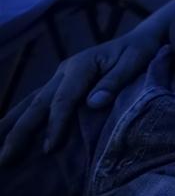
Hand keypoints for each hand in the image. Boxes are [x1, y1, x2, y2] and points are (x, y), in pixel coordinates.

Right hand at [0, 30, 161, 165]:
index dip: (56, 123)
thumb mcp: (135, 61)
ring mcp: (60, 75)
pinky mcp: (61, 82)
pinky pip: (37, 100)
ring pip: (32, 101)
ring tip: (0, 149)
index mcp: (82, 64)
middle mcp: (65, 69)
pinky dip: (22, 116)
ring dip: (14, 125)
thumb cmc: (141, 51)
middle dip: (22, 130)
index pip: (63, 98)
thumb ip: (115, 81)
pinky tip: (9, 131)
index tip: (50, 148)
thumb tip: (93, 103)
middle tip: (6, 156)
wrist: (141, 39)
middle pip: (39, 102)